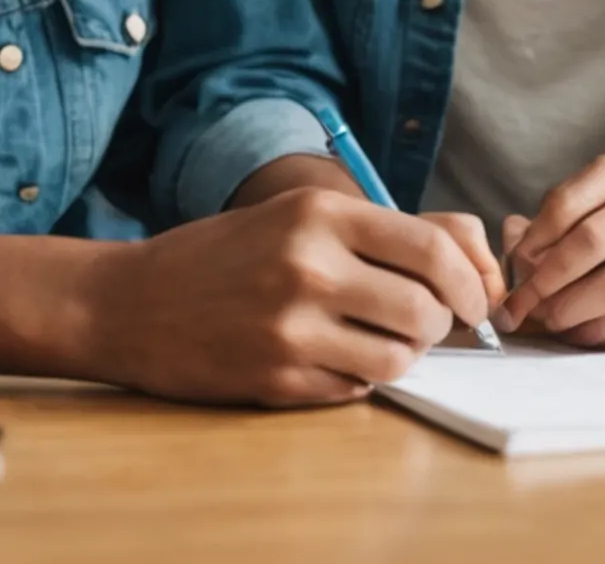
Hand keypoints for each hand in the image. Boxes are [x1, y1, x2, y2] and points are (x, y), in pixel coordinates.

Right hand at [70, 185, 495, 405]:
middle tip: (424, 325)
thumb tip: (473, 262)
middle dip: (439, 325)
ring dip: (401, 356)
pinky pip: (354, 389)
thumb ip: (383, 232)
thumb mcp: (299, 215)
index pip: (433, 249)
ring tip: (376, 341)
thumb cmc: (226, 254)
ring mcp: (291, 328)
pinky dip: (357, 379)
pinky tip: (329, 358)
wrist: (129, 301)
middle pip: (424, 311)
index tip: (474, 300)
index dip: (468, 282)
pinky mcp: (275, 379)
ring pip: (397, 358)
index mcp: (320, 216)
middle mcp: (308, 268)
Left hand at [498, 156, 604, 348]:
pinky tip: (594, 332)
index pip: (566, 205)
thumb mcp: (591, 202)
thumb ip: (549, 224)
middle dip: (551, 286)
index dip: (532, 244)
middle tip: (531, 311)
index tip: (516, 274)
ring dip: (577, 318)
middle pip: (593, 246)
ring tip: (558, 325)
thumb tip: (512, 247)